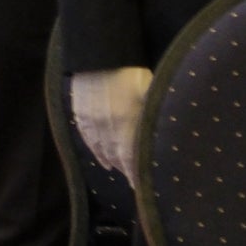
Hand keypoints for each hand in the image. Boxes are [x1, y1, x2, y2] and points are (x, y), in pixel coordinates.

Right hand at [68, 66, 151, 182]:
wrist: (98, 55)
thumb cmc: (131, 72)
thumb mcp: (150, 94)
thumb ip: (153, 118)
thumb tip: (163, 135)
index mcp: (127, 126)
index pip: (133, 160)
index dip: (138, 176)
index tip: (145, 189)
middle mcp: (108, 129)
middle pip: (118, 158)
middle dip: (128, 172)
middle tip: (136, 184)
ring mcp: (92, 123)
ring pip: (103, 151)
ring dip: (113, 163)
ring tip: (122, 172)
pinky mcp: (81, 114)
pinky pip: (89, 140)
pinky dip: (96, 152)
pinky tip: (102, 159)